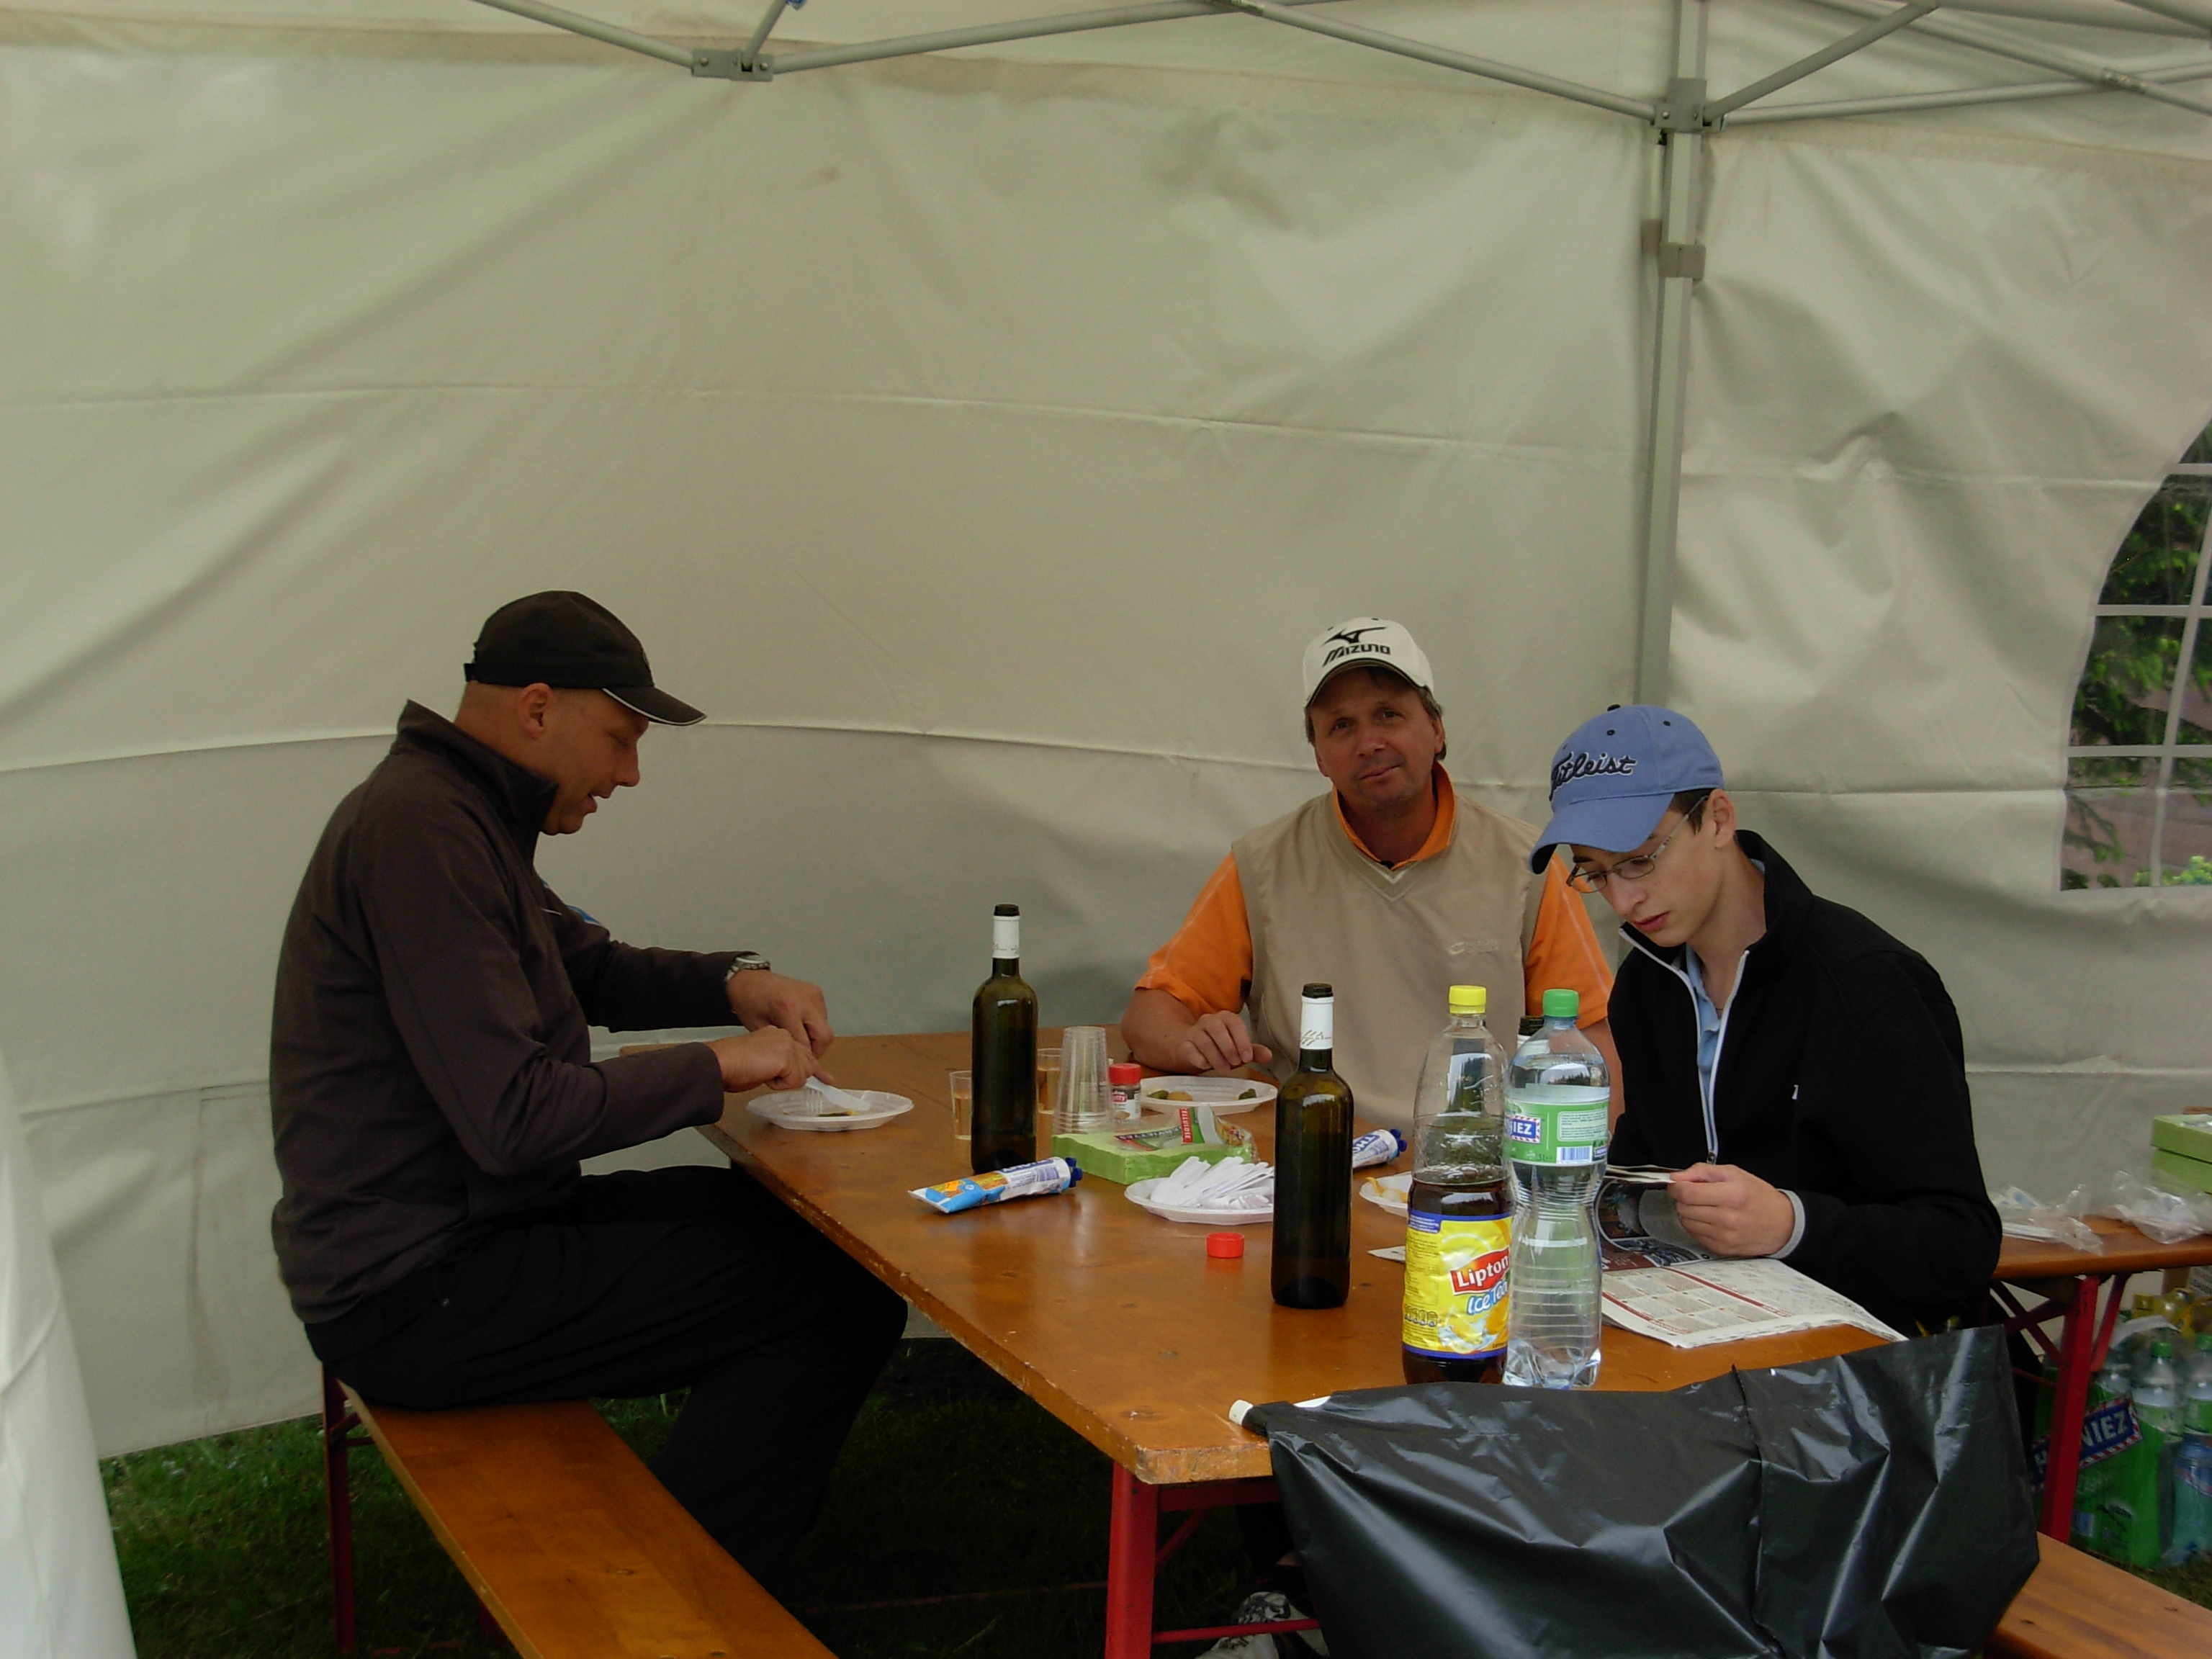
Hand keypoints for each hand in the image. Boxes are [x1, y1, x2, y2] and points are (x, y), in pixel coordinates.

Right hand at [706, 1028, 823, 1093]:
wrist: (719, 1063)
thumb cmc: (731, 1065)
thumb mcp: (762, 1062)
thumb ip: (779, 1064)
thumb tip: (793, 1076)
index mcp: (777, 1034)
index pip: (803, 1053)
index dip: (813, 1069)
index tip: (827, 1079)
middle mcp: (784, 1036)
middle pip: (807, 1064)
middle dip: (795, 1077)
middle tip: (776, 1079)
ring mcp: (787, 1045)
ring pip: (802, 1074)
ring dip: (784, 1082)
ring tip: (762, 1073)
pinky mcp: (786, 1056)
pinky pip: (795, 1081)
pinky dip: (779, 1085)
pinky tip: (764, 1075)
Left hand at [727, 970, 831, 1055]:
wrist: (748, 980)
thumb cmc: (749, 1003)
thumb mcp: (761, 1029)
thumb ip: (782, 1045)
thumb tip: (798, 1061)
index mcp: (788, 1010)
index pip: (806, 1045)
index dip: (802, 1059)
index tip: (797, 1066)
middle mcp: (805, 1001)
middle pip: (825, 1037)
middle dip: (816, 1051)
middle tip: (803, 1057)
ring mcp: (813, 995)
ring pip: (825, 1027)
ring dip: (815, 1037)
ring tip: (798, 1039)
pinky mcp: (816, 992)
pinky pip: (822, 1016)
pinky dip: (814, 1025)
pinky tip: (800, 1026)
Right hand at [1175, 1011, 1271, 1074]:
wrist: (1193, 1049)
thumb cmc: (1220, 1048)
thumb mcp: (1238, 1049)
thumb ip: (1253, 1052)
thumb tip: (1268, 1056)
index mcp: (1226, 1018)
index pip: (1235, 1024)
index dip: (1242, 1041)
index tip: (1247, 1058)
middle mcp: (1209, 1021)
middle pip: (1218, 1029)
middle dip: (1228, 1048)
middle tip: (1235, 1064)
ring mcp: (1194, 1031)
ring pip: (1203, 1040)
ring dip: (1216, 1056)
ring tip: (1224, 1068)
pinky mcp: (1184, 1044)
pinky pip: (1190, 1049)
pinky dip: (1199, 1058)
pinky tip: (1206, 1066)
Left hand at [1668, 1164, 1795, 1256]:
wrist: (1782, 1224)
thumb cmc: (1759, 1197)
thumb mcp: (1734, 1173)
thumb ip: (1702, 1172)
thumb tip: (1677, 1177)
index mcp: (1732, 1195)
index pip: (1687, 1193)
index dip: (1676, 1187)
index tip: (1677, 1185)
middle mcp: (1728, 1217)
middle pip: (1684, 1208)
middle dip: (1684, 1199)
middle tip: (1697, 1194)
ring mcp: (1725, 1236)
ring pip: (1687, 1222)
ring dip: (1690, 1213)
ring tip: (1707, 1207)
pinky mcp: (1723, 1248)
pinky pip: (1695, 1235)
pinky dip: (1698, 1226)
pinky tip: (1711, 1219)